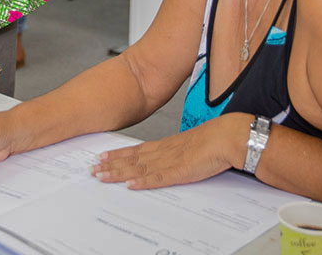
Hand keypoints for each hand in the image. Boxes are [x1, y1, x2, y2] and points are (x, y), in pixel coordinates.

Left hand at [90, 113, 241, 189]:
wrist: (229, 136)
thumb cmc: (216, 140)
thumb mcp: (192, 146)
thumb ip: (180, 153)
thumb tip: (174, 160)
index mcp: (168, 145)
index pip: (137, 150)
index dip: (118, 154)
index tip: (102, 156)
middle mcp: (165, 151)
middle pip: (132, 158)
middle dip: (111, 164)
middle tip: (93, 168)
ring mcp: (171, 161)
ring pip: (139, 168)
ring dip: (118, 173)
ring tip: (101, 176)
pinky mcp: (180, 171)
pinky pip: (158, 178)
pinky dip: (142, 181)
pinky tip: (130, 185)